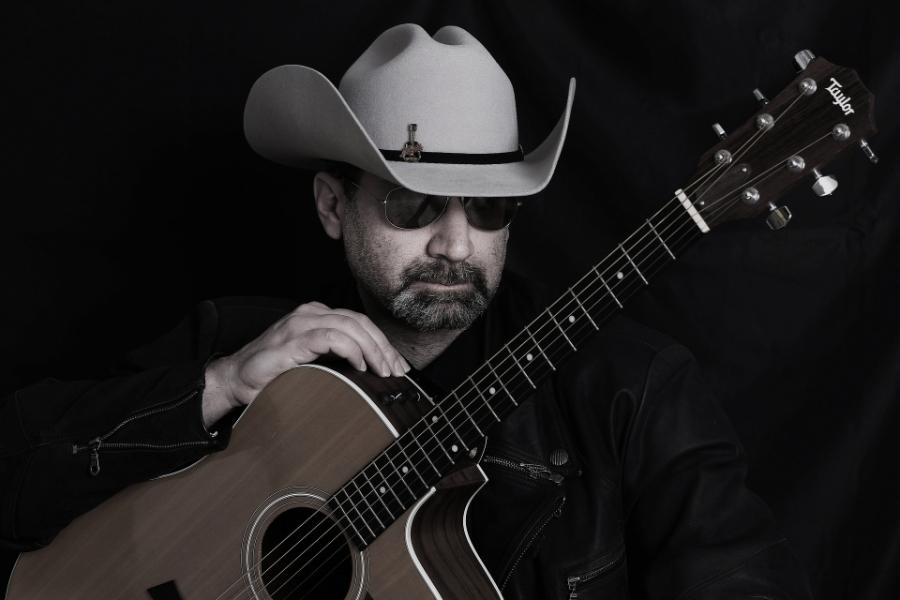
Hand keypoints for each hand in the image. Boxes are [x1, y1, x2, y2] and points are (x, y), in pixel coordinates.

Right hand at [201, 301, 410, 426]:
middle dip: (383, 347)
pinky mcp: (292, 340)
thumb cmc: (272, 373)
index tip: (397, 366)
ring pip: (350, 327)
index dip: (383, 343)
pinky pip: (329, 337)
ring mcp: (300, 324)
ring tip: (381, 371)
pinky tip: (359, 365)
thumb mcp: (312, 361)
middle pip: (360, 322)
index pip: (360, 322)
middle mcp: (310, 314)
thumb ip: (335, 357)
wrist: (234, 379)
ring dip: (372, 350)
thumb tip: (372, 371)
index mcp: (317, 316)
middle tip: (395, 372)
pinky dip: (350, 349)